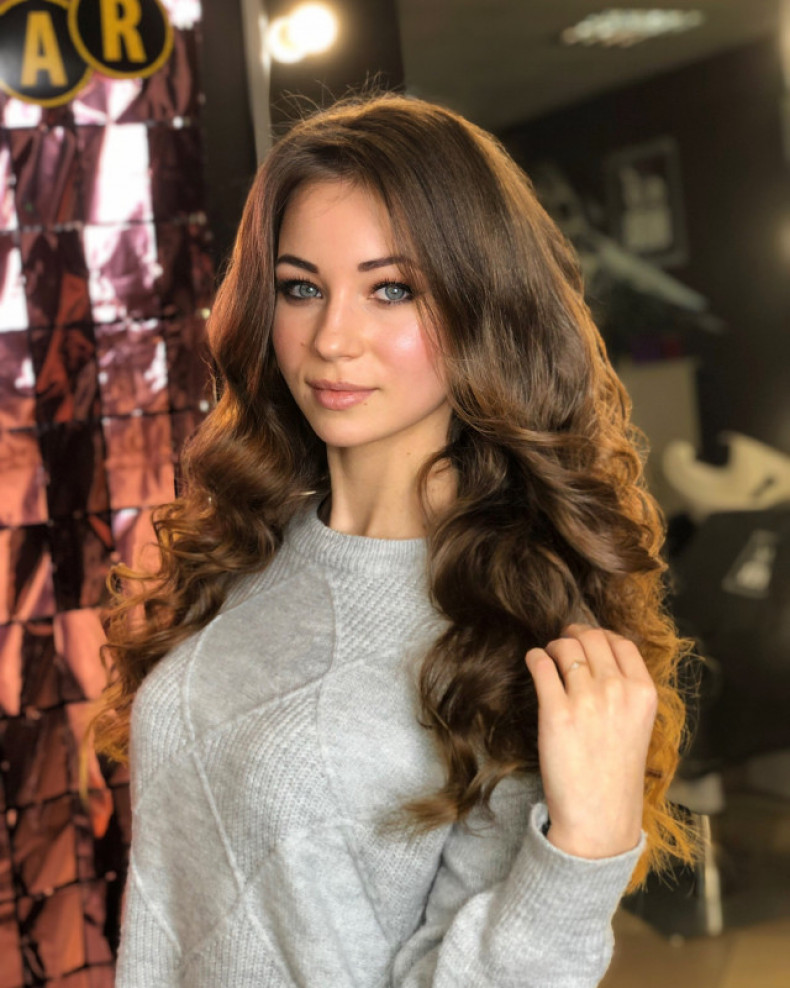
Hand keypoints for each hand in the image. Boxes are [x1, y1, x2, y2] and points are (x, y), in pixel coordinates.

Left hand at [525, 623, 657, 858]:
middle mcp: (618, 691)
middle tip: (562, 646)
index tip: (587, 639)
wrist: (599, 816)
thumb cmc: (616, 773)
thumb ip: (626, 690)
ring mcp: (587, 700)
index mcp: (644, 693)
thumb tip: (600, 656)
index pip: (620, 642)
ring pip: (564, 647)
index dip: (599, 636)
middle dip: (573, 637)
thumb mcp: (638, 724)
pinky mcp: (556, 712)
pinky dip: (535, 658)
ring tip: (548, 659)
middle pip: (590, 638)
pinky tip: (534, 663)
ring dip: (553, 648)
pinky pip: (541, 664)